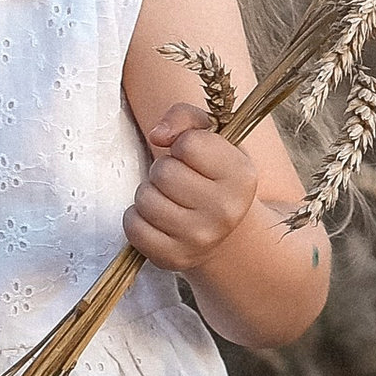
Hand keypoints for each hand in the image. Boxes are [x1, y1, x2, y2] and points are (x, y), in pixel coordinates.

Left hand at [124, 105, 261, 270]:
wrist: (221, 232)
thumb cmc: (209, 177)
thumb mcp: (210, 139)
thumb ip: (185, 117)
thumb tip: (159, 134)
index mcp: (242, 176)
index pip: (189, 144)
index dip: (182, 146)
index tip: (192, 158)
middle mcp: (226, 210)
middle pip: (163, 172)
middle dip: (163, 171)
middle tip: (178, 182)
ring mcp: (201, 238)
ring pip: (145, 198)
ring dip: (148, 194)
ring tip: (168, 200)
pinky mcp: (174, 258)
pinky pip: (133, 226)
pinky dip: (136, 219)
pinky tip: (156, 220)